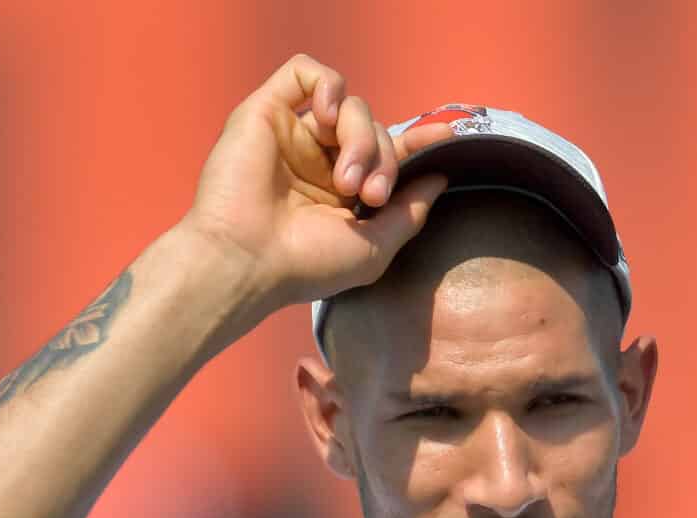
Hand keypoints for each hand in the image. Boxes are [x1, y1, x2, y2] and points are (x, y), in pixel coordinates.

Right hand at [178, 56, 454, 315]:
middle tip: (370, 195)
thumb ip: (409, 212)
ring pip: (349, 105)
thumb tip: (439, 179)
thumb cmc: (304, 266)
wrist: (248, 260)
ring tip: (345, 180)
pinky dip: (328, 86)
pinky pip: (305, 72)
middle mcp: (318, 159)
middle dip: (384, 159)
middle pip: (374, 130)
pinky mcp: (267, 111)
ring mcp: (294, 134)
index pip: (388, 152)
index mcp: (342, 191)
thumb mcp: (373, 249)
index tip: (448, 137)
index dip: (419, 142)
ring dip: (360, 139)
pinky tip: (327, 115)